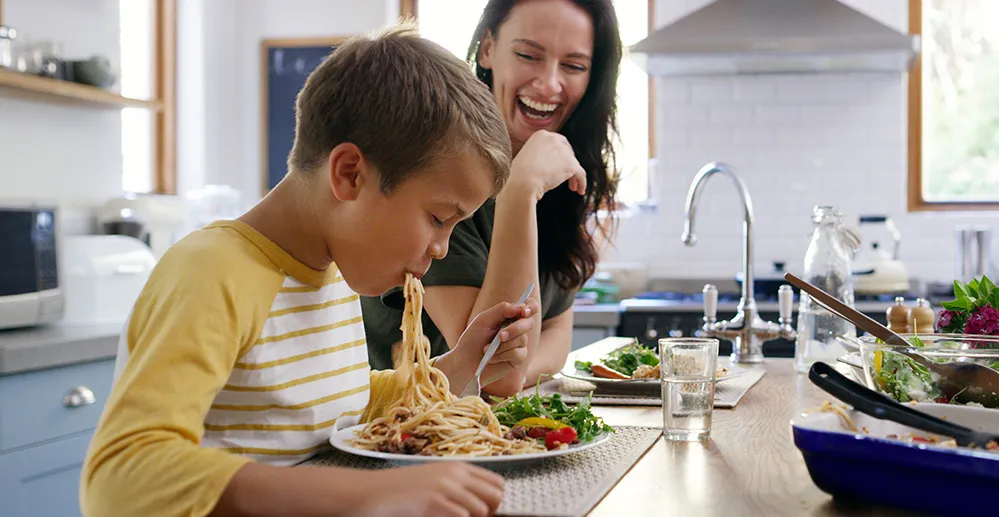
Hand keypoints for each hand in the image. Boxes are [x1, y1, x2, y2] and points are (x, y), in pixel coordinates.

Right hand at [354, 463, 503, 516]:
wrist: (370, 491)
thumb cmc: (401, 489)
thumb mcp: (434, 479)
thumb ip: (457, 485)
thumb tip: (482, 502)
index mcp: (458, 467)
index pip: (497, 483)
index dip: (494, 502)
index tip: (481, 513)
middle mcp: (455, 474)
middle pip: (495, 497)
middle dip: (489, 513)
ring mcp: (445, 487)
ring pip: (481, 510)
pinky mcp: (433, 501)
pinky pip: (462, 516)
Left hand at [436, 299, 537, 393]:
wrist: (464, 362)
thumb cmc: (472, 340)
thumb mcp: (483, 320)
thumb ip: (502, 310)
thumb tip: (521, 306)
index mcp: (510, 316)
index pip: (529, 307)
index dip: (531, 307)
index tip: (524, 312)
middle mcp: (518, 329)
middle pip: (529, 323)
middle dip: (515, 329)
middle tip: (500, 336)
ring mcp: (519, 344)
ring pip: (522, 339)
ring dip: (503, 345)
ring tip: (487, 349)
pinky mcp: (518, 359)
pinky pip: (517, 354)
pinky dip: (502, 355)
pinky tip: (491, 358)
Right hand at [506, 130, 585, 199]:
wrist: (522, 182)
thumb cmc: (518, 175)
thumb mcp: (525, 158)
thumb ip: (536, 156)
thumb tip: (543, 166)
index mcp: (540, 135)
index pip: (557, 141)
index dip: (560, 154)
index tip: (560, 163)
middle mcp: (553, 139)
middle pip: (567, 151)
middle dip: (568, 163)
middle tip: (567, 175)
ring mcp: (563, 151)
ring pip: (574, 163)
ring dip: (573, 175)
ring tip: (572, 186)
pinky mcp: (570, 164)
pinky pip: (581, 173)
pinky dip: (581, 182)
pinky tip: (579, 190)